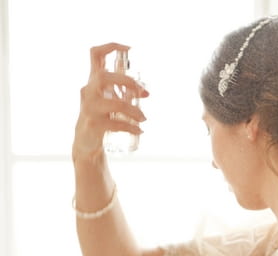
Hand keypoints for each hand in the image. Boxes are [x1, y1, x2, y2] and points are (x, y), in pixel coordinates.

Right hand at [73, 43, 148, 159]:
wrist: (86, 142)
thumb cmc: (100, 116)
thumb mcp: (110, 99)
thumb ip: (125, 92)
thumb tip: (146, 93)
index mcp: (93, 81)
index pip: (95, 55)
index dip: (110, 47)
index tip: (129, 48)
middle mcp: (88, 91)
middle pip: (103, 77)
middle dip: (127, 82)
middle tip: (143, 93)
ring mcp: (88, 108)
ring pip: (114, 104)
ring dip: (134, 111)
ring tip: (143, 118)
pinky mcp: (93, 124)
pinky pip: (115, 123)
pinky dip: (130, 126)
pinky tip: (138, 129)